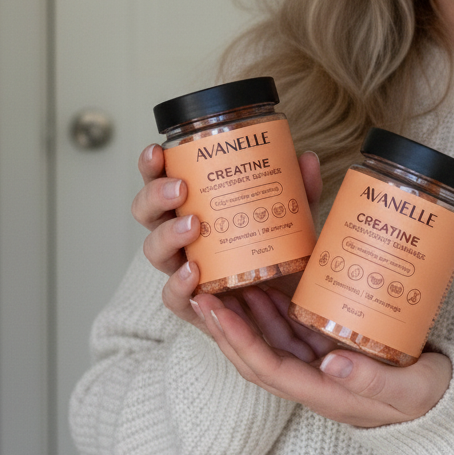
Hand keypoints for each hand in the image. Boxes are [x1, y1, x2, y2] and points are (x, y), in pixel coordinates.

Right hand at [131, 145, 323, 328]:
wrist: (289, 302)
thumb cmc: (279, 250)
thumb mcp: (293, 216)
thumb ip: (300, 190)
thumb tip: (307, 158)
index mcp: (194, 205)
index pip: (162, 181)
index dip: (152, 166)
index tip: (158, 151)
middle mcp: (180, 235)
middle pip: (146, 212)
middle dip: (155, 196)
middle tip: (181, 188)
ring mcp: (182, 268)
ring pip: (153, 250)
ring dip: (168, 235)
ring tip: (194, 225)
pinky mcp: (191, 303)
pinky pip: (172, 296)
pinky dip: (179, 283)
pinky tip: (194, 271)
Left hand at [192, 285, 451, 427]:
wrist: (444, 405)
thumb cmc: (425, 400)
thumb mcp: (406, 391)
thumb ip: (370, 380)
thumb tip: (332, 364)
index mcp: (321, 393)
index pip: (264, 366)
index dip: (236, 339)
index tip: (214, 310)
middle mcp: (312, 380)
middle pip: (256, 353)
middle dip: (227, 325)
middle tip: (204, 289)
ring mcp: (320, 364)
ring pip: (271, 338)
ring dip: (247, 312)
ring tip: (228, 279)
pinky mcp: (332, 347)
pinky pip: (294, 328)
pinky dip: (276, 307)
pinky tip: (270, 282)